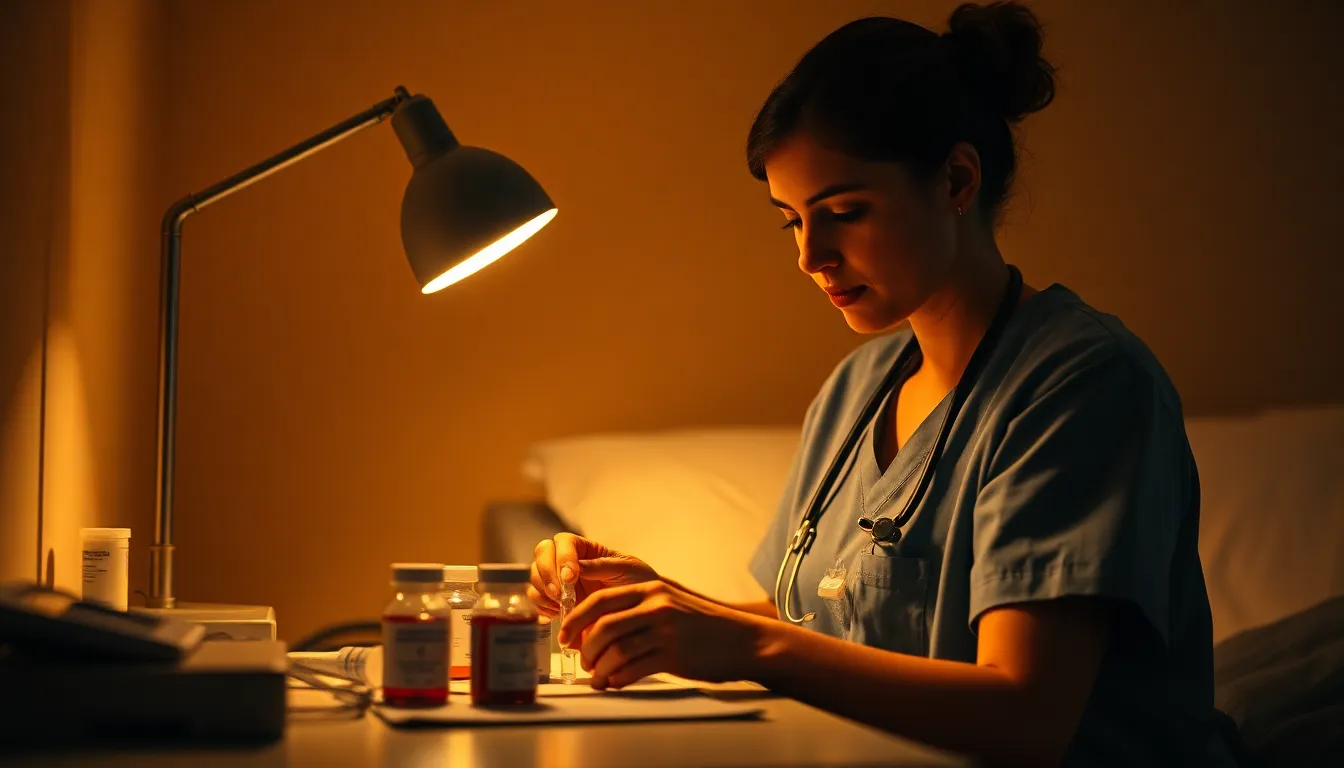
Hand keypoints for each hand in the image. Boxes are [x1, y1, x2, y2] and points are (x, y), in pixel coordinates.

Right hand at [528, 533, 657, 616]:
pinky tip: (560, 614)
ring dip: (543, 590)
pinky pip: (538, 600)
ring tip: (561, 606)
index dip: (562, 557)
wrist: (643, 610)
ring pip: (536, 577)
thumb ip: (602, 566)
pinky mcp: (557, 602)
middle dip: (546, 573)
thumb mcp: (627, 569)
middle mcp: (568, 561)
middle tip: (560, 594)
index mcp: (586, 549)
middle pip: (542, 554)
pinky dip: (543, 606)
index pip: (563, 541)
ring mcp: (560, 581)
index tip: (571, 577)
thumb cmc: (639, 583)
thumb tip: (577, 566)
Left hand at [557, 580, 764, 689]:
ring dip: (600, 668)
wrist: (742, 639)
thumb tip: (596, 624)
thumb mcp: (668, 600)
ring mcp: (665, 631)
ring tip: (598, 676)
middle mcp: (655, 605)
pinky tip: (615, 683)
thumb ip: (636, 606)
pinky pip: (633, 670)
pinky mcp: (673, 656)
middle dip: (585, 647)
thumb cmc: (701, 623)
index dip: (575, 619)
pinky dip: (617, 680)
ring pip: (615, 651)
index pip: (599, 599)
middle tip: (582, 659)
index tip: (565, 635)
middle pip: (602, 626)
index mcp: (650, 588)